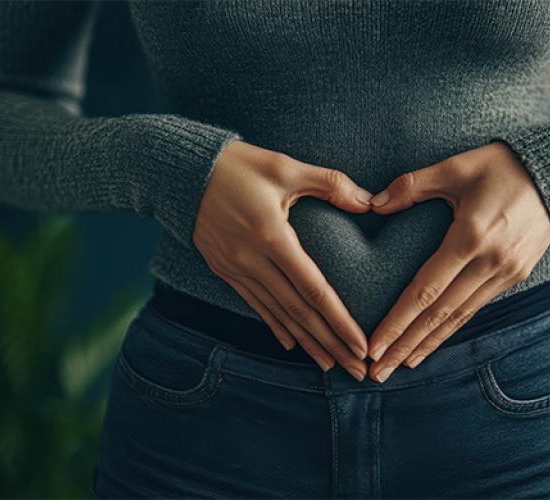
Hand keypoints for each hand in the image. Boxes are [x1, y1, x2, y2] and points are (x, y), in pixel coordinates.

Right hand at [193, 140, 372, 380]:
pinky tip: (292, 343)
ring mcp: (234, 268)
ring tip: (331, 365)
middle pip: (298, 312)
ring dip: (307, 342)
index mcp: (271, 236)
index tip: (360, 345)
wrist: (180, 171)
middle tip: (356, 371)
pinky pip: (255, 304)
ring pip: (277, 314)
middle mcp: (251, 260)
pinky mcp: (223, 269)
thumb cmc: (238, 165)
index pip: (313, 289)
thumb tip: (369, 202)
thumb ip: (329, 183)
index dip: (340, 321)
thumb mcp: (285, 166)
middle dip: (330, 344)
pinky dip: (276, 325)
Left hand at [365, 141, 549, 382]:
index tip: (373, 346)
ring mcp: (506, 272)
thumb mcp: (455, 166)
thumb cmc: (502, 165)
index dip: (397, 322)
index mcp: (471, 236)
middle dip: (406, 346)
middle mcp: (490, 262)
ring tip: (400, 366)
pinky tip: (433, 342)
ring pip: (459, 317)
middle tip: (376, 373)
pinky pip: (476, 307)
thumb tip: (372, 204)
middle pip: (439, 314)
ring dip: (428, 344)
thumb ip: (412, 186)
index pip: (425, 290)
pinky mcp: (516, 275)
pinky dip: (452, 328)